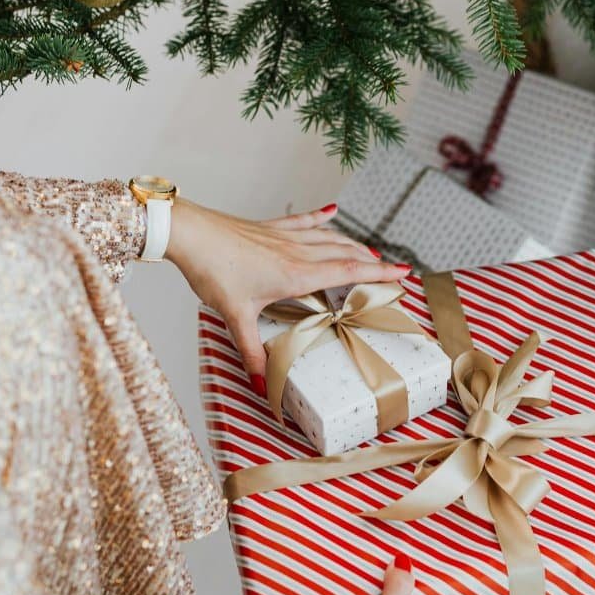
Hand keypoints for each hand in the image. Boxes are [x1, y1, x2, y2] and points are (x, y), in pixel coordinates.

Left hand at [164, 198, 410, 394]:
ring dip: (352, 243)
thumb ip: (252, 351)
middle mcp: (296, 252)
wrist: (191, 234)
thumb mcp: (234, 315)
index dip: (378, 273)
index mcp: (295, 274)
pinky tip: (333, 211)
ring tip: (371, 250)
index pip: (347, 271)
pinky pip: (302, 222)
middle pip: (345, 253)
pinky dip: (320, 218)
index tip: (403, 273)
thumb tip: (263, 384)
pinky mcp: (267, 228)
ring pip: (328, 238)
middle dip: (372, 261)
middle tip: (394, 269)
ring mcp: (283, 236)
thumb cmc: (212, 270)